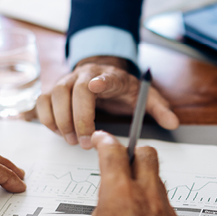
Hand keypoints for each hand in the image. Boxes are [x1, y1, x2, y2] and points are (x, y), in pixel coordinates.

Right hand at [36, 56, 179, 149]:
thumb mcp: (144, 95)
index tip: (97, 87)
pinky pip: (42, 101)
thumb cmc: (121, 88)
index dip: (100, 81)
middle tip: (84, 142)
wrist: (100, 73)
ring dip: (60, 120)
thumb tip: (174, 123)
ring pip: (54, 95)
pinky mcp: (53, 90)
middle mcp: (84, 74)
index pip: (104, 75)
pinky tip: (58, 133)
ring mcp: (66, 80)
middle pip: (73, 90)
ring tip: (72, 141)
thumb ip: (159, 108)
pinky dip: (46, 118)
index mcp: (110, 75)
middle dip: (78, 118)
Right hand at [78, 131, 184, 215]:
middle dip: (134, 152)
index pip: (113, 153)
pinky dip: (153, 207)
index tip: (101, 139)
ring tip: (131, 201)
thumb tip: (106, 213)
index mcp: (118, 196)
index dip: (105, 141)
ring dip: (144, 182)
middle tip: (123, 161)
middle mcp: (146, 197)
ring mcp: (165, 211)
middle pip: (147, 155)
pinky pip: (165, 206)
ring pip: (158, 181)